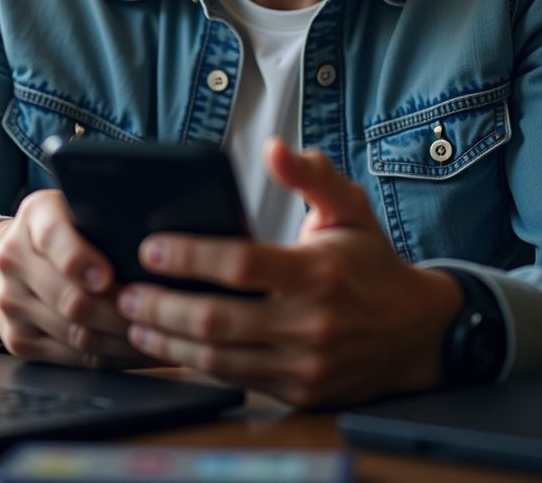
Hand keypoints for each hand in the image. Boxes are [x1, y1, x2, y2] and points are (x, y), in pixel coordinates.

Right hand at [0, 188, 162, 368]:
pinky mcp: (17, 338)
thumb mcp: (79, 204)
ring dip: (122, 341)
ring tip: (158, 338)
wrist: (17, 257)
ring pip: (75, 333)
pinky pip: (70, 358)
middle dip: (121, 312)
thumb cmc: (68, 227)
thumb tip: (152, 239)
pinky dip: (109, 358)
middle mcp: (14, 259)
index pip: (53, 236)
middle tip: (158, 317)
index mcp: (35, 215)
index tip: (108, 277)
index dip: (81, 261)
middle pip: (70, 298)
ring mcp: (11, 302)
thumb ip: (102, 214)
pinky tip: (136, 353)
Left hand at [116, 138, 462, 406]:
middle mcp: (310, 323)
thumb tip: (274, 149)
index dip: (189, 256)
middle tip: (125, 289)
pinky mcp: (299, 392)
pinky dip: (196, 364)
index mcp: (317, 272)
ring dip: (169, 339)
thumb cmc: (371, 262)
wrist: (416, 332)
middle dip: (162, 305)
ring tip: (134, 319)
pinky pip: (236, 379)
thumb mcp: (350, 208)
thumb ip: (311, 176)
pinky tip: (170, 345)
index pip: (240, 265)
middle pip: (218, 319)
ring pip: (219, 357)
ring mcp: (305, 365)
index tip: (151, 247)